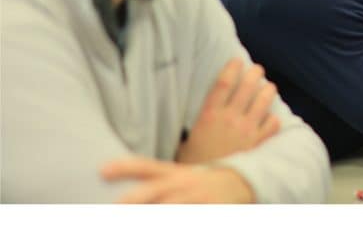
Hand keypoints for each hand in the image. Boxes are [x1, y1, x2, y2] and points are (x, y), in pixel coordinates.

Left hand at [101, 157, 253, 202]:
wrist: (239, 183)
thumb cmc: (198, 185)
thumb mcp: (178, 177)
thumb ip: (154, 184)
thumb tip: (120, 200)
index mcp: (174, 173)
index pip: (147, 167)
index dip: (125, 167)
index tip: (102, 170)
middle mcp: (184, 183)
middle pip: (156, 189)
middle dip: (136, 198)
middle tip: (116, 206)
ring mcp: (199, 197)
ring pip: (172, 206)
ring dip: (158, 213)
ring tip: (140, 215)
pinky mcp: (213, 209)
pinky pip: (193, 216)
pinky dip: (182, 217)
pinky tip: (174, 217)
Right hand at [176, 58, 279, 164]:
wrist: (209, 186)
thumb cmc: (194, 165)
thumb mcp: (186, 141)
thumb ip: (193, 127)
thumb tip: (191, 120)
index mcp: (209, 115)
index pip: (223, 82)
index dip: (232, 68)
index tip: (237, 61)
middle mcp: (230, 118)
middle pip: (248, 86)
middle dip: (255, 73)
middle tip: (257, 69)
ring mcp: (246, 130)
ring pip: (264, 100)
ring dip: (268, 90)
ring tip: (268, 88)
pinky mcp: (258, 143)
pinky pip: (272, 123)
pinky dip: (273, 118)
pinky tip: (271, 117)